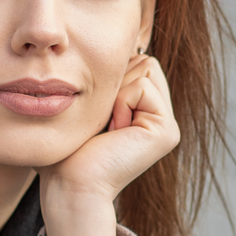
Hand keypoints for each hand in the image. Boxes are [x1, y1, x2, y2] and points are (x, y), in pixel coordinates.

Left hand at [37, 54, 178, 235]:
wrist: (72, 186)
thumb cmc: (67, 152)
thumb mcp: (88, 107)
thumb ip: (107, 82)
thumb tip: (119, 50)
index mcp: (144, 113)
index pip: (136, 62)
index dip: (110, 77)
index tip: (97, 116)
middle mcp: (160, 119)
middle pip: (144, 61)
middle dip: (114, 83)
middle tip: (103, 124)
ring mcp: (167, 126)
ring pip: (145, 68)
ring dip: (116, 93)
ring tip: (108, 128)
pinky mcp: (167, 131)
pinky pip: (142, 86)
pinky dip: (120, 103)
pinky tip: (114, 131)